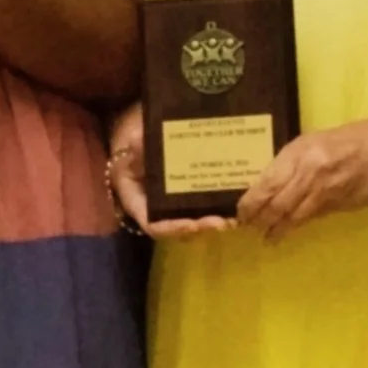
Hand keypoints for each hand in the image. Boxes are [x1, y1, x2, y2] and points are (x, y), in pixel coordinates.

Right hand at [105, 98, 233, 239]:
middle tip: (223, 222)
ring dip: (214, 222)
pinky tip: (238, 205)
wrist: (141, 138)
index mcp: (138, 201)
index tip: (192, 225)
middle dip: (201, 227)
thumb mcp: (128, 143)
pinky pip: (203, 208)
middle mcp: (157, 209)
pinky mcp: (190, 197)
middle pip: (179, 228)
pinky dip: (219, 209)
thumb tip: (137, 139)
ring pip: (194, 221)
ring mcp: (175, 205)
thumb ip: (134, 144)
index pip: (153, 224)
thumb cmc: (132, 143)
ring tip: (235, 218)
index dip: (173, 228)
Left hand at [236, 109, 367, 240]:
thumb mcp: (315, 144)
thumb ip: (294, 164)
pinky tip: (288, 232)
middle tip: (247, 228)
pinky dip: (298, 226)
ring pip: (293, 213)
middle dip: (259, 218)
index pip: (266, 182)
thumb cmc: (354, 140)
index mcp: (299, 151)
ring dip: (277, 228)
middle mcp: (309, 169)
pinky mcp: (343, 202)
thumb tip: (270, 187)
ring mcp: (327, 188)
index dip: (251, 202)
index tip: (240, 213)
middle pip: (276, 201)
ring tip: (266, 237)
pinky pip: (314, 216)